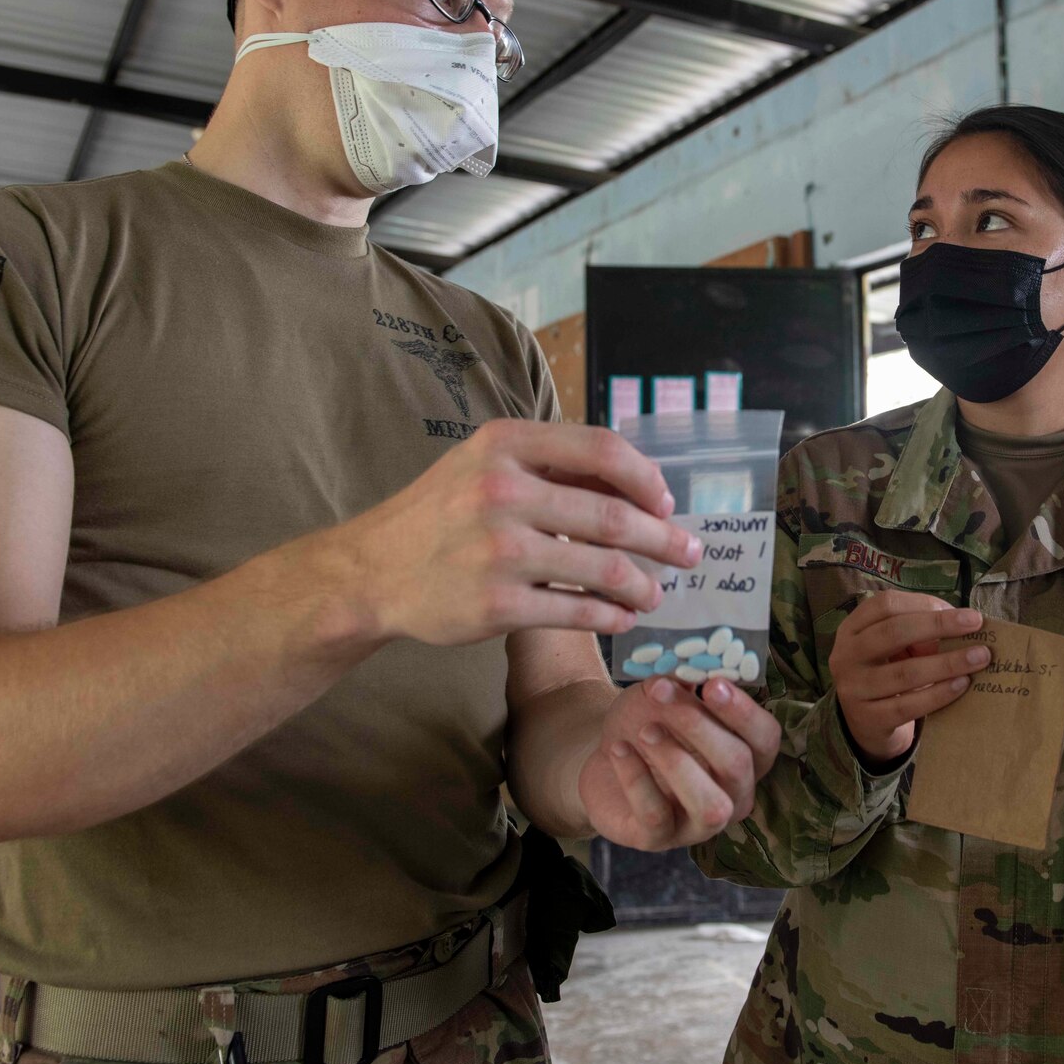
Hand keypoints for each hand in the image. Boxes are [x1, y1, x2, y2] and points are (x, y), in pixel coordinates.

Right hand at [326, 419, 701, 645]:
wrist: (373, 572)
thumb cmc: (441, 514)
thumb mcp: (485, 465)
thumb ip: (552, 465)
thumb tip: (638, 483)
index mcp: (505, 445)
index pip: (601, 450)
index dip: (646, 478)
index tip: (666, 502)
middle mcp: (502, 491)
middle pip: (613, 516)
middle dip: (663, 539)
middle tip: (689, 554)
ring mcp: (499, 551)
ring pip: (604, 569)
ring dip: (642, 585)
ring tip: (655, 594)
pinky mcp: (496, 605)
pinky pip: (577, 611)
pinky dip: (610, 617)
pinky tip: (621, 619)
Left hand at [578, 677, 782, 850]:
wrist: (604, 760)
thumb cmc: (647, 723)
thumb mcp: (664, 697)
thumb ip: (683, 683)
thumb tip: (694, 665)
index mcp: (746, 756)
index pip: (766, 738)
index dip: (744, 712)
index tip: (711, 683)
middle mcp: (733, 795)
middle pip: (738, 765)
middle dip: (700, 726)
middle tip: (663, 693)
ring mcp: (699, 824)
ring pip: (710, 806)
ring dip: (677, 762)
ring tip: (645, 730)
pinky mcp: (659, 839)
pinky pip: (656, 815)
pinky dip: (636, 778)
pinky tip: (618, 750)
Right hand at [830, 592, 988, 767]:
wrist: (866, 724)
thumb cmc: (888, 673)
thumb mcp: (895, 647)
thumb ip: (919, 632)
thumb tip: (961, 623)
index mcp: (852, 628)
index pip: (885, 605)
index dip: (923, 603)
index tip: (961, 611)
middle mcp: (846, 655)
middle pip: (893, 632)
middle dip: (939, 625)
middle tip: (976, 624)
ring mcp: (853, 688)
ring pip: (904, 672)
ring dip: (947, 663)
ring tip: (979, 658)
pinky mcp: (868, 719)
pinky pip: (907, 706)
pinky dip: (938, 694)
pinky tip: (961, 685)